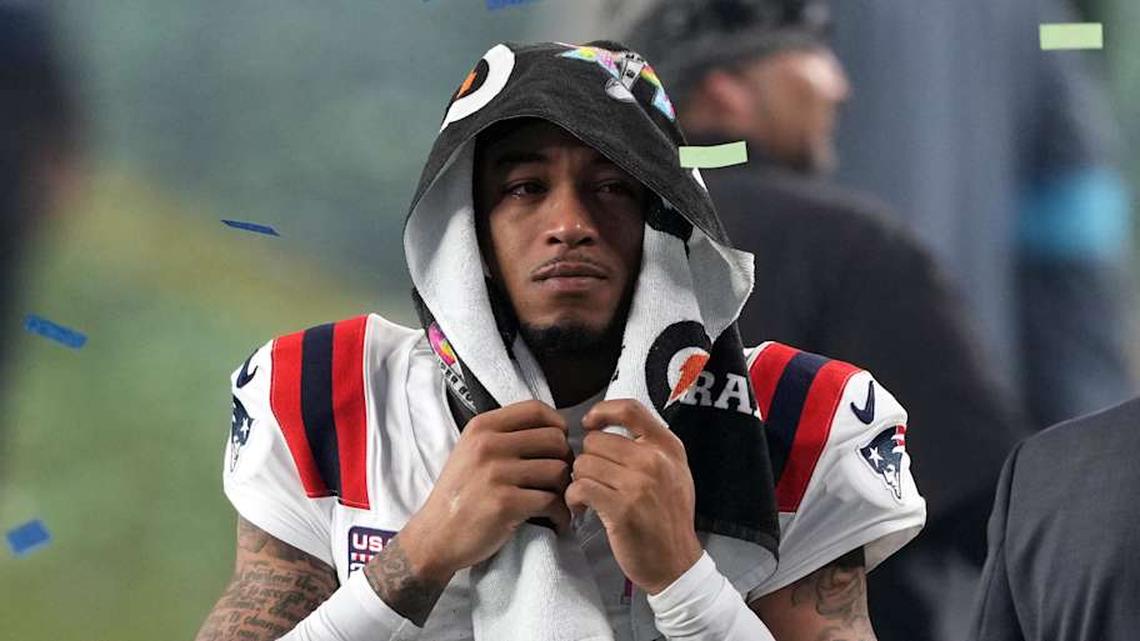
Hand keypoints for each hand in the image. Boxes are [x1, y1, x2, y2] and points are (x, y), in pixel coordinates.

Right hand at [398, 400, 572, 583]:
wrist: (434, 536)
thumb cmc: (458, 495)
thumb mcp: (470, 451)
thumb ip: (504, 436)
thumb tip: (552, 431)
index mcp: (482, 427)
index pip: (536, 410)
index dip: (558, 424)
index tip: (561, 442)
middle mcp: (488, 445)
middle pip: (555, 440)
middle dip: (566, 460)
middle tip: (560, 480)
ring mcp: (496, 474)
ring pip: (558, 470)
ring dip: (564, 489)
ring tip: (557, 501)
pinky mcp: (505, 504)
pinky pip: (552, 501)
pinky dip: (561, 513)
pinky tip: (556, 520)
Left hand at [565, 399, 702, 594]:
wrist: (676, 563)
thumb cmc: (669, 517)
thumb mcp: (674, 472)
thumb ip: (649, 446)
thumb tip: (605, 426)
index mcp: (668, 447)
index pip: (629, 409)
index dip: (602, 411)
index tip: (590, 423)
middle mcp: (655, 460)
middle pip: (596, 440)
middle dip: (587, 460)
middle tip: (591, 479)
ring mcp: (639, 484)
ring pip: (584, 463)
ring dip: (578, 481)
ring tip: (587, 497)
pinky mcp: (621, 509)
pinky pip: (579, 488)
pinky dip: (573, 498)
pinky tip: (581, 509)